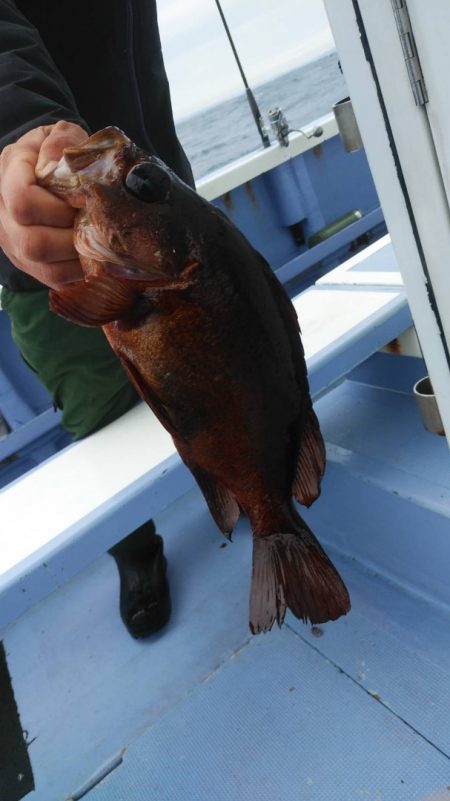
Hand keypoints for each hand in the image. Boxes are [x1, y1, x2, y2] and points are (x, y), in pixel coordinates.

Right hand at [0, 121, 86, 288]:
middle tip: (92, 226)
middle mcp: (4, 214)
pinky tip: (93, 256)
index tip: (81, 202)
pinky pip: (55, 280)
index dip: (57, 207)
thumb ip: (62, 141)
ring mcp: (15, 243)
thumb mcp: (61, 133)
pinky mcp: (32, 265)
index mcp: (8, 174)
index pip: (22, 200)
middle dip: (70, 236)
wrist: (49, 172)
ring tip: (94, 241)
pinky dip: (79, 271)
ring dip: (76, 257)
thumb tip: (57, 164)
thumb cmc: (59, 153)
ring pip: (43, 266)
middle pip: (31, 242)